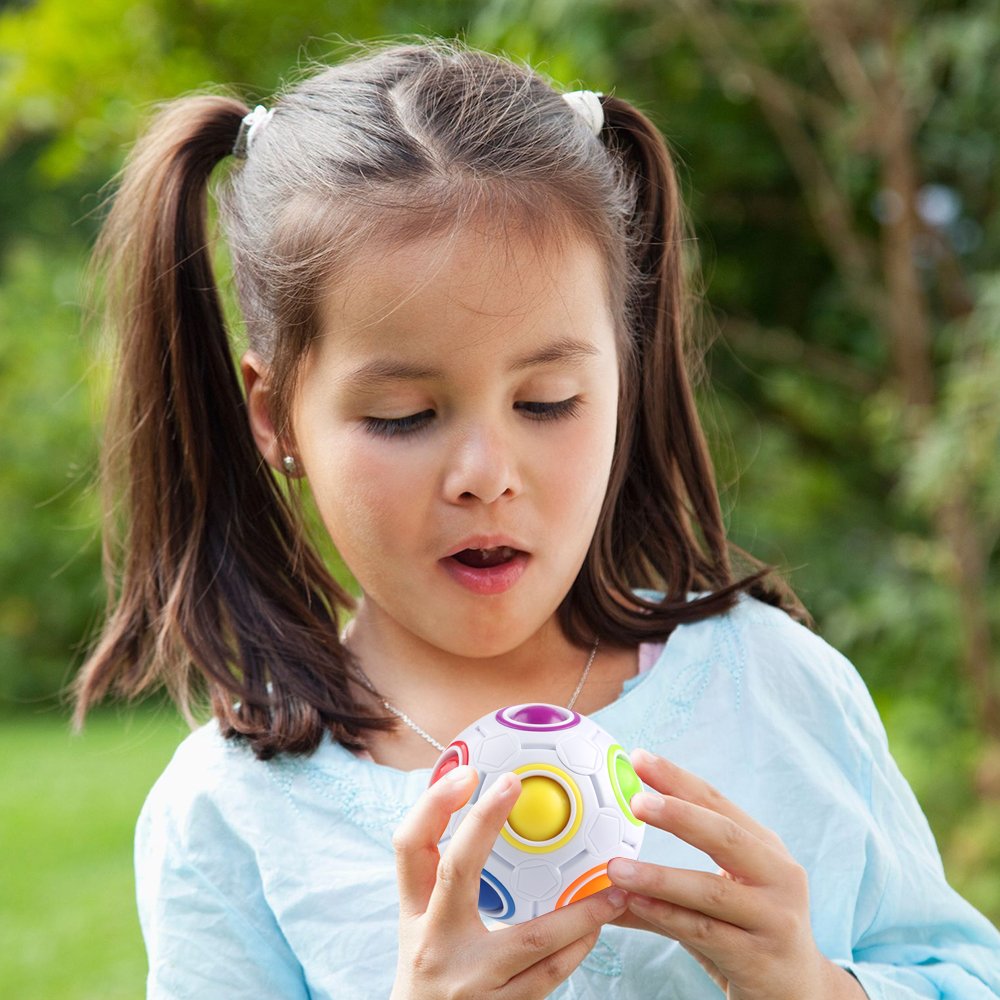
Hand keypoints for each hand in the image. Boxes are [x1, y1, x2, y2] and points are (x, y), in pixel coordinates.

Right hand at [391, 766, 629, 999]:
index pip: (409, 848)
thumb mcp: (423, 924)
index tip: (466, 773)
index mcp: (413, 914)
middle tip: (516, 785)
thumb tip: (484, 813)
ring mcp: (469, 981)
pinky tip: (597, 927)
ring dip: (579, 910)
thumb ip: (444, 879)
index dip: (432, 806)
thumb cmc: (432, 969)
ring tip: (612, 887)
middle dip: (483, 823)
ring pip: (531, 936)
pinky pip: (549, 975)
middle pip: (455, 870)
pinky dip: (577, 947)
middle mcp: (433, 942)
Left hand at [606, 750, 865, 999]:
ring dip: (659, 877)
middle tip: (635, 800)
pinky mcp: (761, 957)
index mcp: (765, 849)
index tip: (639, 759)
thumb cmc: (749, 935)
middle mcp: (778, 876)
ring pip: (711, 890)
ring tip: (615, 868)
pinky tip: (636, 904)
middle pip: (725, 836)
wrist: (800, 995)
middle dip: (679, 814)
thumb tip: (600, 874)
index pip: (718, 804)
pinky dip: (668, 915)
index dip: (678, 780)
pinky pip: (706, 931)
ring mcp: (774, 918)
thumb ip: (663, 886)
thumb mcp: (716, 899)